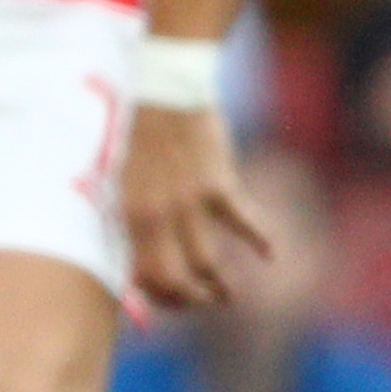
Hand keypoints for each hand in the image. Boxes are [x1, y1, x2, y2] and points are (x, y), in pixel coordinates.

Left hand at [119, 103, 277, 313]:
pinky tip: (271, 254)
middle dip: (190, 301)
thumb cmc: (137, 131)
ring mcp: (186, 202)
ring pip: (208, 265)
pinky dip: (262, 241)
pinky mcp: (218, 186)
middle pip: (174, 280)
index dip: (156, 298)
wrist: (162, 88)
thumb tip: (132, 253)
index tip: (169, 302)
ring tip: (229, 295)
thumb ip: (128, 213)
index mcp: (124, 213)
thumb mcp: (119, 175)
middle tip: (201, 303)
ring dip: (221, 287)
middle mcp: (153, 214)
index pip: (139, 275)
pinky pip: (246, 224)